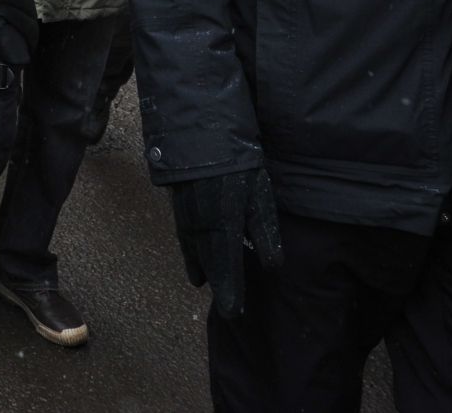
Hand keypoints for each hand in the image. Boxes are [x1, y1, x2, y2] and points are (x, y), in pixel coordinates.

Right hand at [169, 167, 283, 317]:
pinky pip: (185, 239)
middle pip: (209, 264)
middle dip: (218, 286)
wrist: (200, 138)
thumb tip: (272, 266)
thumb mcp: (259, 196)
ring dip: (201, 270)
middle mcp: (202, 228)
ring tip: (203, 284)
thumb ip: (265, 231)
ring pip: (194, 252)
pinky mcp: (179, 208)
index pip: (227, 268)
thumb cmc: (237, 166)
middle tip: (226, 309)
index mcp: (224, 227)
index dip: (230, 290)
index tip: (234, 313)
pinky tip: (193, 262)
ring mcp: (187, 218)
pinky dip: (190, 254)